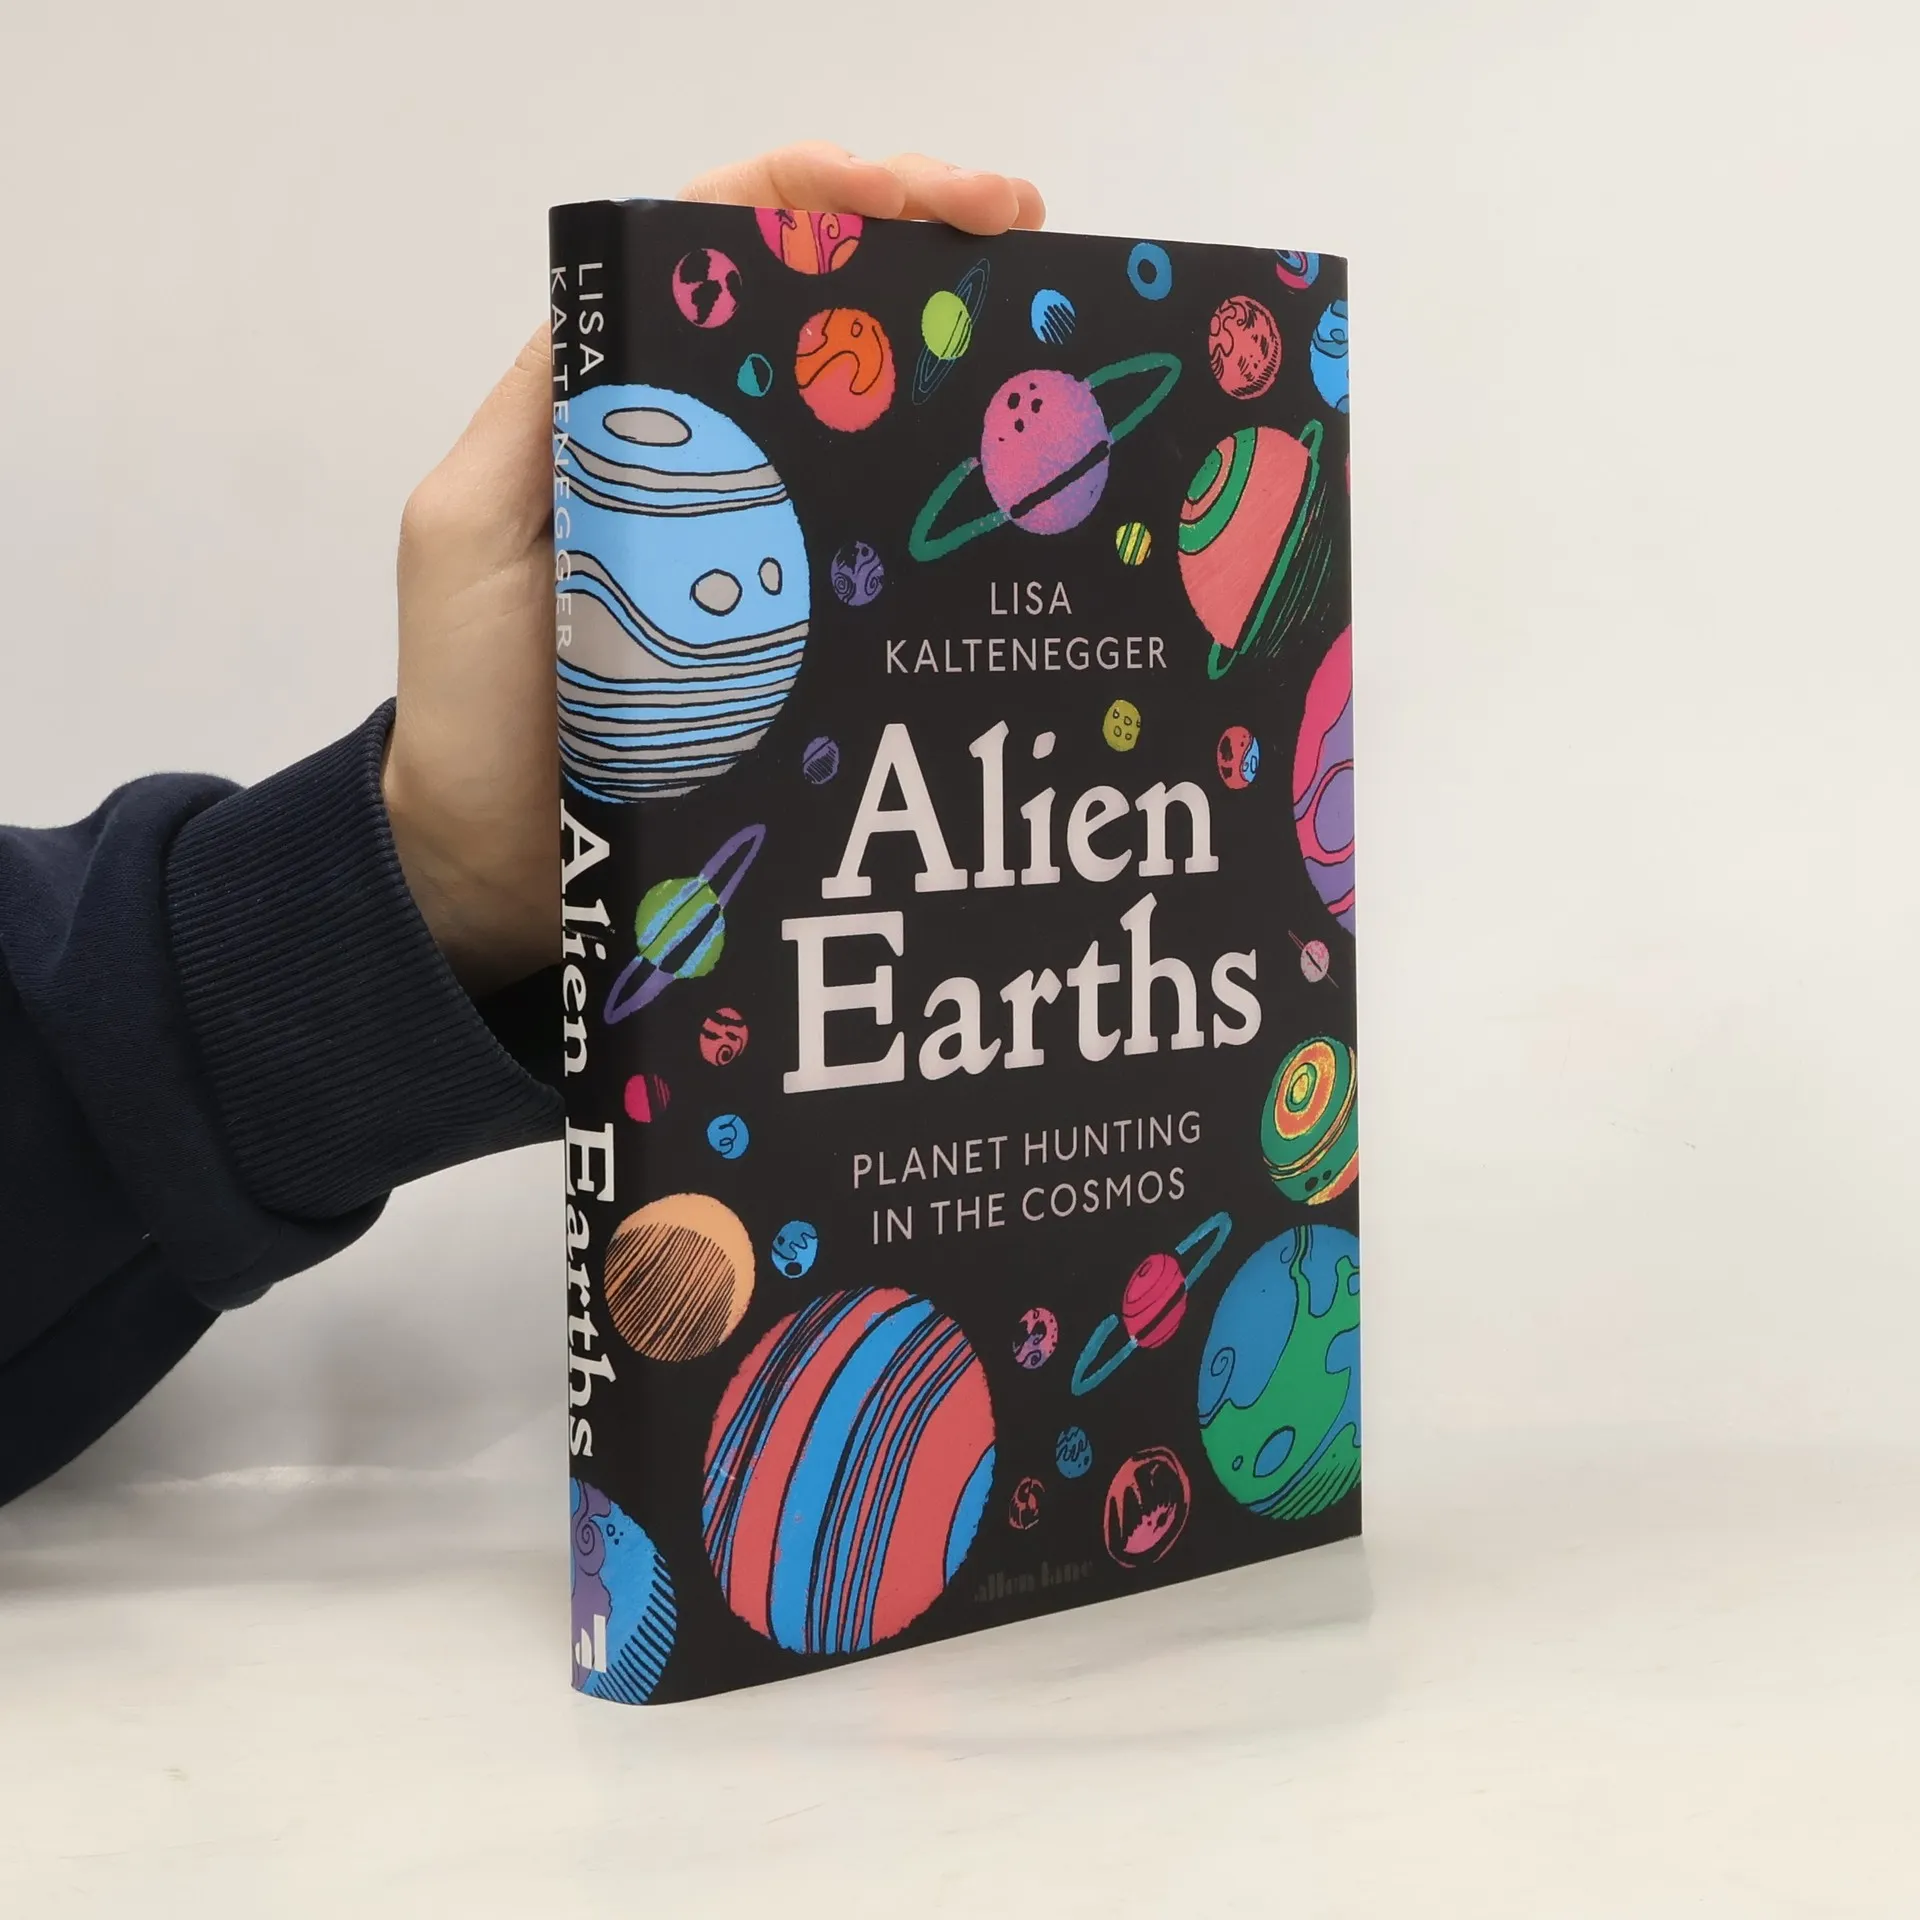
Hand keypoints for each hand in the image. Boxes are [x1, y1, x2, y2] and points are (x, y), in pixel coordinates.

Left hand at [386, 143, 1044, 998]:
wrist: (502, 862)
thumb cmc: (474, 700)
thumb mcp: (474, 531)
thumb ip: (546, 419)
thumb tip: (646, 303)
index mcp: (619, 405)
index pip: (724, 248)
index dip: (828, 196)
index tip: (938, 201)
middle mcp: (706, 458)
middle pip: (823, 317)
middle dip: (926, 255)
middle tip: (1028, 249)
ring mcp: (766, 547)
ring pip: (868, 428)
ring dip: (955, 373)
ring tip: (1043, 346)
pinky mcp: (803, 633)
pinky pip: (880, 555)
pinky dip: (944, 514)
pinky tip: (1011, 504)